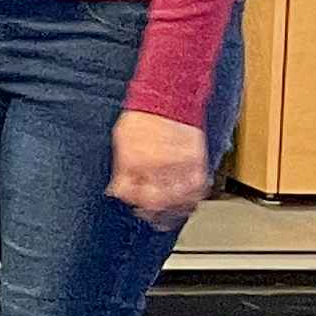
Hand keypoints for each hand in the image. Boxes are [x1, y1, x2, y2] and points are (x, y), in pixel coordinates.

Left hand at [107, 109, 213, 229]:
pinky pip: (197, 189)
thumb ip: (122, 169)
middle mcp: (157, 166)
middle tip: (150, 215)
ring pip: (178, 200)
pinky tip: (187, 203)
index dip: (132, 201)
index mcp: (134, 160)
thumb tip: (117, 191)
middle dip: (151, 211)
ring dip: (173, 210)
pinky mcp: (197, 163)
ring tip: (169, 215)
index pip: (131, 194)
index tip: (133, 204)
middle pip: (155, 201)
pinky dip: (192, 199)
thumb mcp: (121, 142)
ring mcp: (178, 165)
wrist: (169, 100)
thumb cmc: (142, 118)